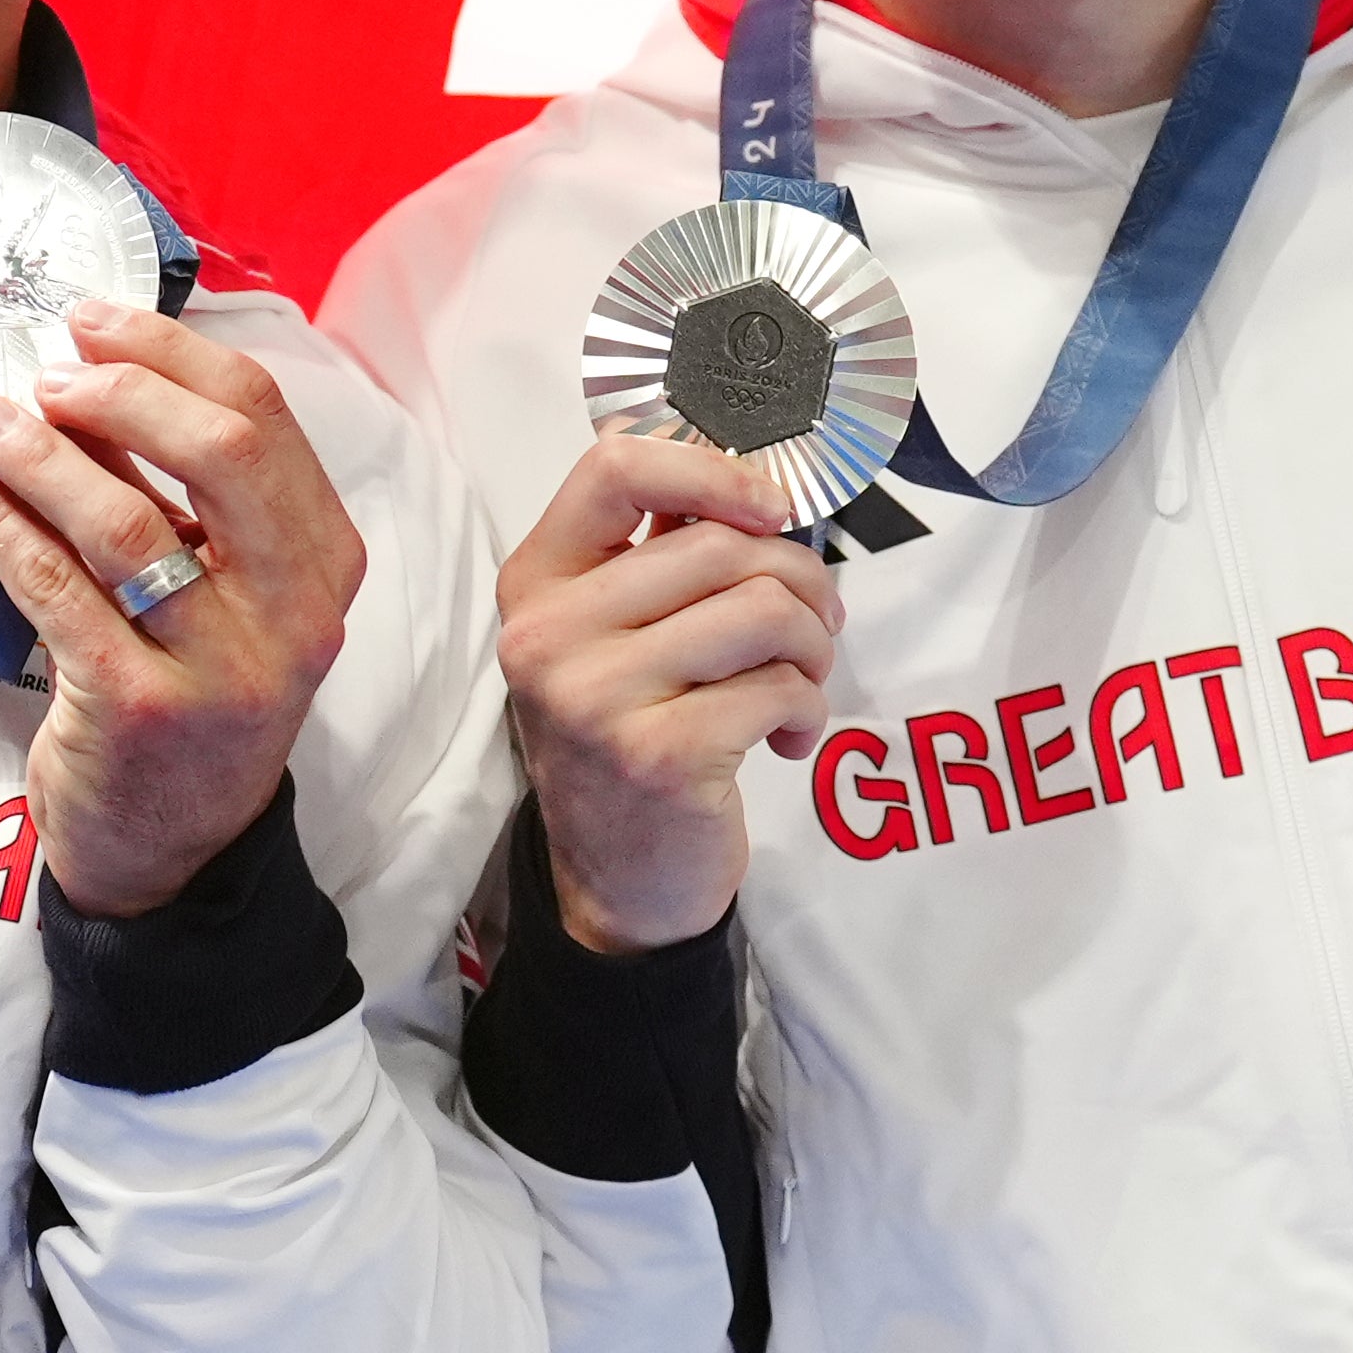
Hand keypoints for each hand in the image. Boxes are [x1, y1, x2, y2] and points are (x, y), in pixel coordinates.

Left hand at [0, 307, 363, 914]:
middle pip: (222, 452)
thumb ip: (179, 493)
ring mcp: (222, 666)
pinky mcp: (138, 707)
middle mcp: (295, 613)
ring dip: (39, 454)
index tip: (93, 324)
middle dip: (121, 392)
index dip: (171, 355)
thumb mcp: (221, 591)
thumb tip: (91, 373)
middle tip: (45, 375)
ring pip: (125, 522)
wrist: (171, 851)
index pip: (265, 418)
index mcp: (325, 563)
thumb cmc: (192, 696)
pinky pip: (55, 587)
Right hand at [493, 436, 841, 955]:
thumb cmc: (630, 740)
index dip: (711, 470)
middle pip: (720, 543)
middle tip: (816, 623)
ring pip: (763, 610)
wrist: (615, 884)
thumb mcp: (612, 638)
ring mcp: (596, 697)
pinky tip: (787, 737)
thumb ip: (657, 556)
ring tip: (804, 678)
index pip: (614, 468)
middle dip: (800, 577)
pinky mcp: (659, 756)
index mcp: (536, 584)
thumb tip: (750, 481)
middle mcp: (549, 634)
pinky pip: (781, 686)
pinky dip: (808, 707)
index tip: (769, 508)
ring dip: (814, 643)